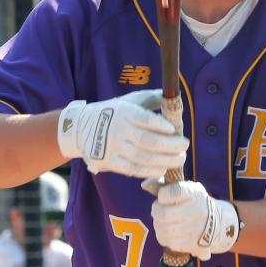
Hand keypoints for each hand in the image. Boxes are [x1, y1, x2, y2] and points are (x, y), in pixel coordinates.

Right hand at [57, 90, 188, 177]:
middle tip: (185, 145)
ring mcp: (112, 147)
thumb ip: (152, 98)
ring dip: (165, 160)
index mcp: (124, 111)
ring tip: (180, 159)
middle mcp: (118, 129)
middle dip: (170, 145)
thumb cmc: (114, 111)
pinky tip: (162, 169)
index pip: (143, 118)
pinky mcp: (108, 161)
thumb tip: (172, 95)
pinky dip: (149, 171)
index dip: (160, 124)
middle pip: (147, 141)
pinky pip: (131, 169)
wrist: (80, 127)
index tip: (174, 129)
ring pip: (142, 157)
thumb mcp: (130, 100)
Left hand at [143, 179, 240, 261]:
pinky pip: (171, 242)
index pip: (174, 191)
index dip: (162, 195)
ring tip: (161, 221)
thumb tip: (144, 184)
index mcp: (195, 193)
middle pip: (165, 214)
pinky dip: (164, 237)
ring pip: (166, 230)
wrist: (217, 221)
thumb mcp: (183, 189)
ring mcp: (197, 228)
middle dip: (155, 212)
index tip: (163, 196)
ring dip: (158, 225)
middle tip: (157, 210)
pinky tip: (166, 232)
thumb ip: (163, 185)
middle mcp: (198, 210)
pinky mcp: (194, 243)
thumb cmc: (193, 202)